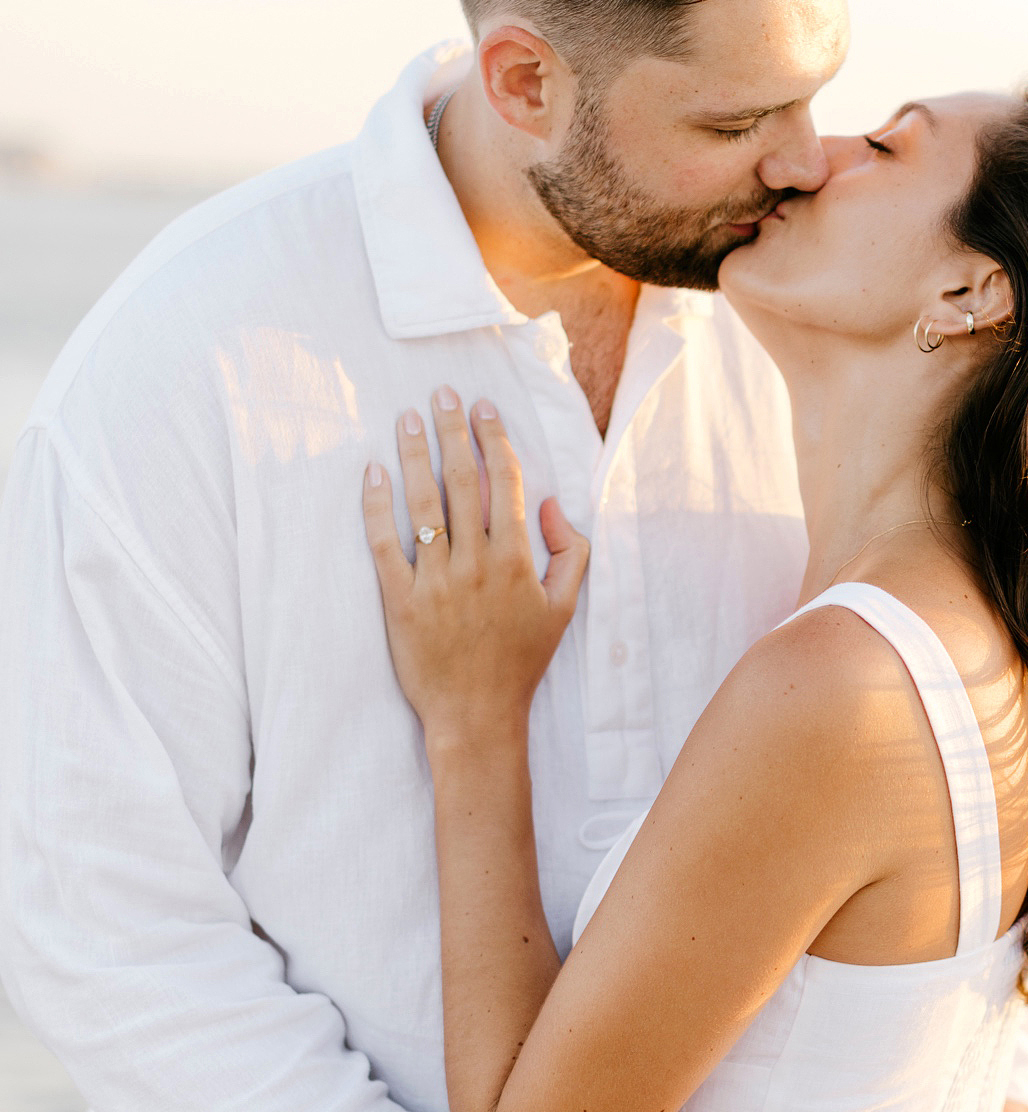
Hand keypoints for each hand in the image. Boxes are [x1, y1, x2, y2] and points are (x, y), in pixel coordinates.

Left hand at [363, 389, 588, 748]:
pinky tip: (374, 472)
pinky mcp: (400, 601)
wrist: (478, 717)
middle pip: (463, 482)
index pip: (507, 484)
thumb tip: (551, 504)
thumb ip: (569, 551)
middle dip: (453, 432)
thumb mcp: (564, 608)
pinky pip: (386, 544)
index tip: (484, 408)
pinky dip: (378, 505)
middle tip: (442, 394)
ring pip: (424, 504)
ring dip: (416, 455)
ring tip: (407, 419)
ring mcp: (437, 582)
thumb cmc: (521, 663)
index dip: (494, 440)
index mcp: (518, 561)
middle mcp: (478, 564)